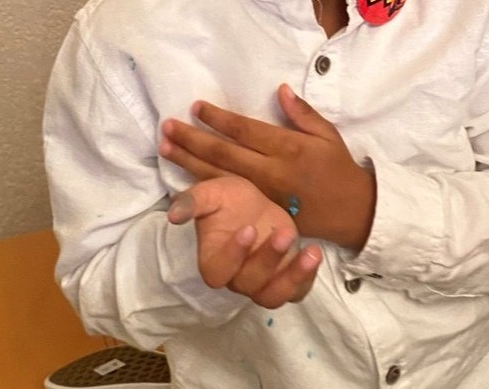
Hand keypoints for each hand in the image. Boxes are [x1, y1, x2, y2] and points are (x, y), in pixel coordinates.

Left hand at [161, 84, 375, 251]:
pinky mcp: (260, 211)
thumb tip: (280, 90)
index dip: (217, 118)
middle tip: (167, 127)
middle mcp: (270, 171)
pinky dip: (203, 186)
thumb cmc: (338, 167)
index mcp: (287, 148)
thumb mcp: (327, 134)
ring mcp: (262, 195)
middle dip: (191, 140)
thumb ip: (302, 113)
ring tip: (165, 148)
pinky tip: (184, 176)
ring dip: (189, 161)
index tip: (195, 107)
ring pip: (218, 176)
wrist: (351, 212)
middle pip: (223, 154)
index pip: (244, 130)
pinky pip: (228, 196)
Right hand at [167, 174, 321, 306]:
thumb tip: (173, 215)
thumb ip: (192, 202)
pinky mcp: (285, 276)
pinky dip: (307, 280)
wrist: (254, 201)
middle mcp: (236, 277)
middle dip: (269, 260)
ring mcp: (263, 281)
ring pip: (274, 296)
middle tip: (284, 232)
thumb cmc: (229, 199)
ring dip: (293, 277)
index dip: (233, 256)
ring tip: (311, 253)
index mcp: (214, 260)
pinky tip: (315, 254)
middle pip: (250, 284)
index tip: (248, 229)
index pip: (218, 273)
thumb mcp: (210, 193)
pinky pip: (296, 292)